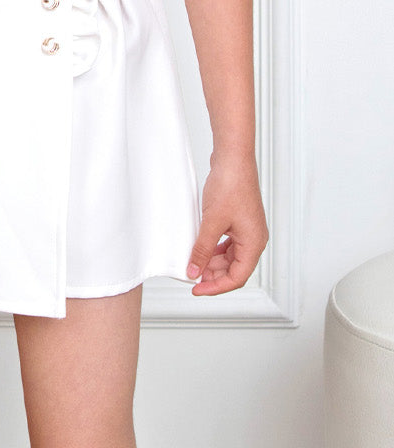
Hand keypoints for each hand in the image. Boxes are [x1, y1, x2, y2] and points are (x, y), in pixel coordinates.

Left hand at [186, 153, 268, 295]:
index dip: (216, 287)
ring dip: (213, 263)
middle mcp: (254, 239)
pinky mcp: (239, 220)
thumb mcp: (212, 222)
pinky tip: (202, 247)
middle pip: (235, 269)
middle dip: (213, 275)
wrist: (233, 158)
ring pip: (231, 257)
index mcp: (254, 243)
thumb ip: (203, 249)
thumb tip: (194, 270)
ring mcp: (247, 229)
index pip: (237, 278)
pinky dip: (215, 249)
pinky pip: (228, 243)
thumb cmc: (231, 185)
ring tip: (195, 263)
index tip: (197, 289)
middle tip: (192, 275)